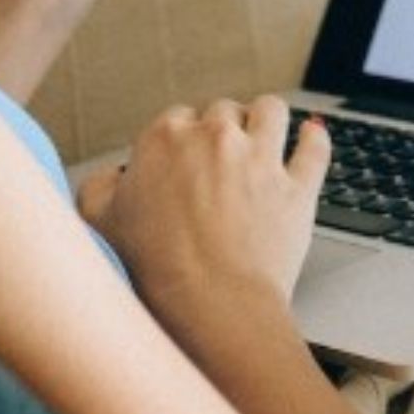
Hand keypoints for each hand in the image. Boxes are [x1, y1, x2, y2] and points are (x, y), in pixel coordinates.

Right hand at [78, 98, 331, 320]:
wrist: (210, 303)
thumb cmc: (154, 268)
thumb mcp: (99, 222)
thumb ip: (98, 187)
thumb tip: (111, 176)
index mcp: (165, 138)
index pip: (177, 118)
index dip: (182, 139)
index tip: (185, 160)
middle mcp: (215, 137)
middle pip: (223, 111)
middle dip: (222, 130)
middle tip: (220, 159)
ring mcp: (261, 158)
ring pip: (271, 110)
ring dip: (266, 119)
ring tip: (264, 135)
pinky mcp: (297, 185)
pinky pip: (315, 146)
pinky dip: (314, 138)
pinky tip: (310, 136)